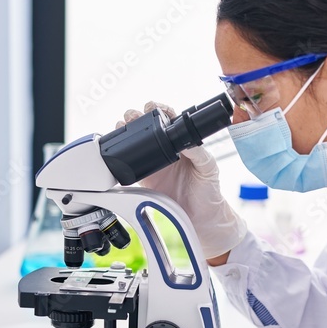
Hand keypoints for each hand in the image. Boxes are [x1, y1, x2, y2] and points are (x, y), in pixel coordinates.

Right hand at [117, 101, 245, 259]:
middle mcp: (167, 150)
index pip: (168, 119)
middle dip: (136, 117)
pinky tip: (116, 150)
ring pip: (136, 142)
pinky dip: (121, 157)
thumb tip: (186, 141)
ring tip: (121, 126)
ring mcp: (154, 164)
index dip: (158, 110)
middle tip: (132, 116)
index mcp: (183, 143)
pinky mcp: (145, 180)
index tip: (151, 108)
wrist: (202, 219)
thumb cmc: (210, 192)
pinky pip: (130, 165)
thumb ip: (198, 153)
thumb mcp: (209, 168)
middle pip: (147, 127)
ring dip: (125, 131)